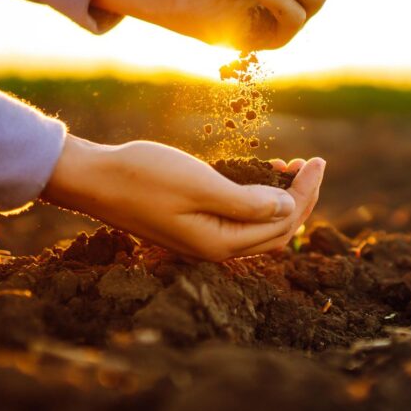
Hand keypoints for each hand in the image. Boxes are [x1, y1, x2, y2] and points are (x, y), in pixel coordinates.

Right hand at [40, 135, 325, 260]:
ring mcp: (202, 239)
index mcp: (220, 244)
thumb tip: (288, 209)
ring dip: (280, 199)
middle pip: (276, 232)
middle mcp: (214, 249)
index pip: (282, 226)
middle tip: (312, 163)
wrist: (94, 178)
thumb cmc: (143, 176)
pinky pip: (237, 219)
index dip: (305, 194)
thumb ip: (247, 203)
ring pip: (257, 226)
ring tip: (292, 167)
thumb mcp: (201, 185)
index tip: (316, 161)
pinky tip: (260, 177)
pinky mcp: (192, 225)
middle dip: (300, 198)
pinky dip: (256, 199)